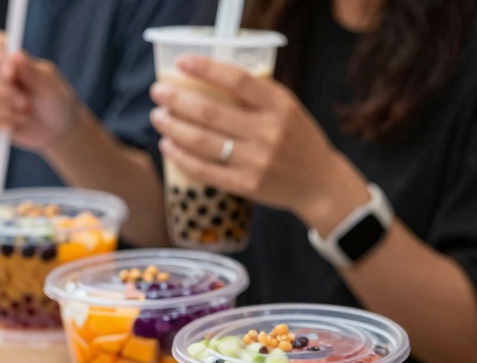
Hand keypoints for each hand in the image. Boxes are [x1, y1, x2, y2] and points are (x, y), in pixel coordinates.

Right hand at [0, 29, 77, 153]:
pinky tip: (12, 126)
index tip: (11, 73)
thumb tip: (15, 55)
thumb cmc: (54, 100)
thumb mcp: (50, 86)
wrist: (55, 129)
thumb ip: (33, 72)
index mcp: (7, 52)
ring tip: (25, 116)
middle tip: (25, 104)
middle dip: (0, 88)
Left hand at [149, 55, 368, 232]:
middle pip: (211, 113)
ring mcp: (257, 161)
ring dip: (174, 128)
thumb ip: (256, 95)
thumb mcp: (286, 108)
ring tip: (158, 118)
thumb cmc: (297, 140)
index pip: (237, 80)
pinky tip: (169, 147)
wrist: (319, 183)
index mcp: (279, 105)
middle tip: (158, 92)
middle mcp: (268, 132)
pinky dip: (183, 158)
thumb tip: (207, 78)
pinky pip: (207, 171)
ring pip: (204, 142)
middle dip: (177, 100)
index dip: (206, 68)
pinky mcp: (248, 186)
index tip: (181, 62)